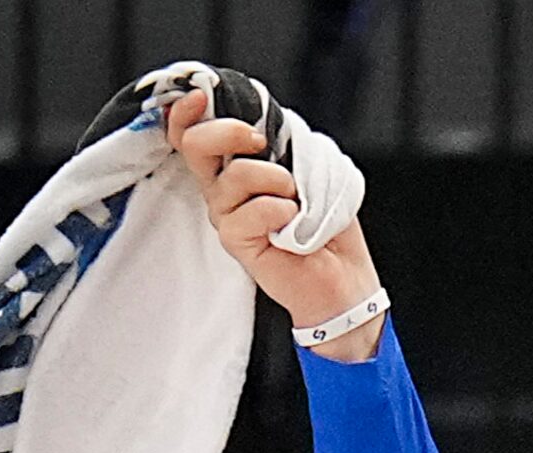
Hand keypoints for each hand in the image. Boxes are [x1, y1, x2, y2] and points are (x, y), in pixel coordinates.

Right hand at [165, 88, 384, 357]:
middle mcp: (224, 190)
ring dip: (275, 178)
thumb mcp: (311, 168)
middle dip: (228, 132)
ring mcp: (227, 216)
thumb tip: (268, 123)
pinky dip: (280, 209)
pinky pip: (248, 213)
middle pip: (195, 146)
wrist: (346, 276)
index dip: (186, 112)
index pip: (192, 134)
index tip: (203, 96)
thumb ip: (284, 142)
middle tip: (260, 142)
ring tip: (298, 198)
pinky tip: (294, 222)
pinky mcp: (237, 243)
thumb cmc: (329, 223)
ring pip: (232, 177)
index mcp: (236, 167)